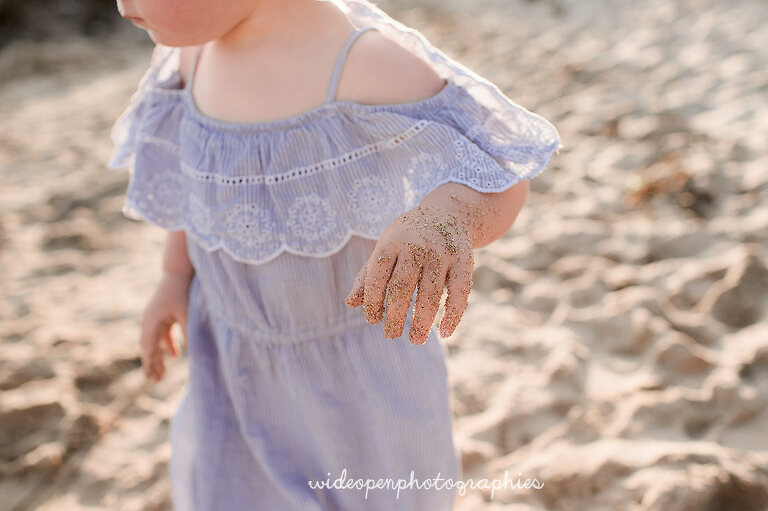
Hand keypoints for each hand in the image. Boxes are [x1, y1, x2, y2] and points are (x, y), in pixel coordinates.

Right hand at [139, 271, 191, 381]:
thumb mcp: (187, 313)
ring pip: (154, 342)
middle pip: (148, 347)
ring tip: (162, 373)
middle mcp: (149, 320)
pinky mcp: (162, 314)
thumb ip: (188, 332)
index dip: (151, 363)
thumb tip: (192, 352)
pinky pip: (162, 334)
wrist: (178, 270)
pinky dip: (167, 345)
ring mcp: (154, 316)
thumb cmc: (183, 291)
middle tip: (155, 381)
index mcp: (152, 321)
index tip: (153, 378)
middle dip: (152, 364)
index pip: (149, 348)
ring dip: (158, 356)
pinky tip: (176, 355)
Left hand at [344, 202, 474, 343]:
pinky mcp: (464, 261)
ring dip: (422, 322)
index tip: (373, 320)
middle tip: (391, 335)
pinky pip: (459, 292)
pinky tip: (445, 333)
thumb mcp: (385, 249)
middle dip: (395, 316)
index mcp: (392, 242)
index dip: (373, 302)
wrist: (447, 212)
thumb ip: (368, 276)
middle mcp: (417, 246)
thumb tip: (350, 303)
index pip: (377, 278)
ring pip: (431, 294)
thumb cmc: (407, 238)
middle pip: (402, 288)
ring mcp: (442, 253)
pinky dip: (453, 315)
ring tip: (415, 340)